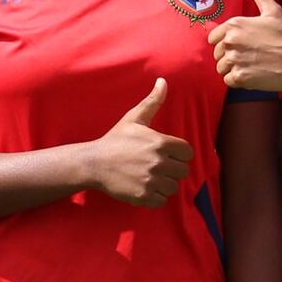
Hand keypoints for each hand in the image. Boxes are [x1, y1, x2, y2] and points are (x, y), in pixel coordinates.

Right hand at [89, 78, 193, 206]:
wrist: (94, 163)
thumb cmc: (116, 139)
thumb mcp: (134, 118)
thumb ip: (153, 101)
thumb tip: (163, 81)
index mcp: (161, 143)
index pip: (187, 152)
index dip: (179, 154)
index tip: (167, 154)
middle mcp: (159, 162)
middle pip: (183, 171)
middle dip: (172, 169)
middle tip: (157, 166)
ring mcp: (151, 181)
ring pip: (173, 187)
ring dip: (165, 184)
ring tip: (151, 177)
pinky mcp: (143, 196)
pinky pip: (161, 200)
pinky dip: (155, 197)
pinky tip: (145, 187)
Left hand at [208, 0, 281, 91]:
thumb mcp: (272, 10)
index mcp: (234, 24)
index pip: (213, 38)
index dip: (226, 43)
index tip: (242, 45)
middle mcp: (230, 41)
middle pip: (217, 54)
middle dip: (230, 56)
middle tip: (250, 56)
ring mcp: (234, 60)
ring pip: (221, 68)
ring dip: (233, 69)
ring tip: (252, 65)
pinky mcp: (239, 77)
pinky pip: (228, 80)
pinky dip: (239, 80)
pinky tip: (253, 74)